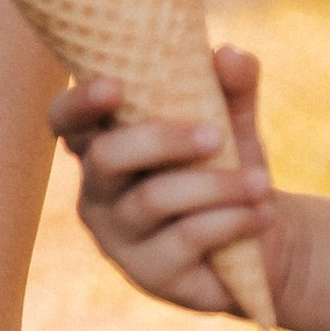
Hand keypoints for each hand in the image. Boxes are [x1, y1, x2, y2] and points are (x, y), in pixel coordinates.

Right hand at [50, 44, 290, 318]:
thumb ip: (231, 85)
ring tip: (262, 181)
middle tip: (214, 134)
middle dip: (160, 140)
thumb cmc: (228, 161)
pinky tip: (264, 213)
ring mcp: (119, 237)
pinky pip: (186, 238)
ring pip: (153, 199)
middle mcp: (98, 190)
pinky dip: (230, 220)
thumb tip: (231, 55)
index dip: (79, 103)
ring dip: (214, 185)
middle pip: (105, 157)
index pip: (66, 121)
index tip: (114, 85)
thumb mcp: (232, 119)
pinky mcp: (151, 275)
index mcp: (103, 142)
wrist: (260, 232)